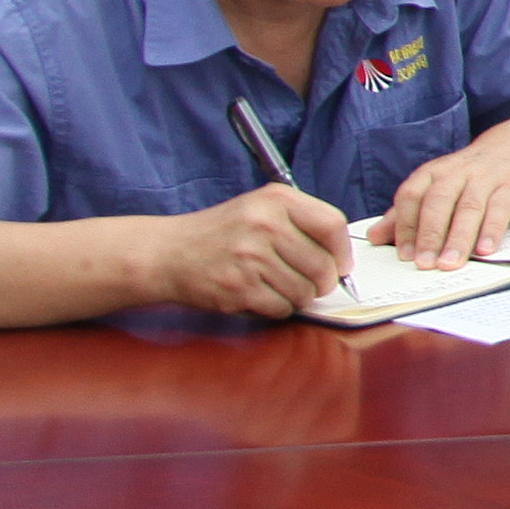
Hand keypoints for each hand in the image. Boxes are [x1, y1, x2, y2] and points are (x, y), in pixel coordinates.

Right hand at [151, 186, 355, 317]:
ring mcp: (251, 257)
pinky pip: (281, 308)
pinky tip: (262, 295)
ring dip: (299, 297)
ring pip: (304, 291)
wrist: (167, 253)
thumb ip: (301, 222)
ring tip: (279, 286)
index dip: (342, 251)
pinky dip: (278, 308)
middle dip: (323, 281)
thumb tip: (342, 257)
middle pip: (322, 265)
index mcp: (276, 200)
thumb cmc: (222, 233)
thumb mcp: (260, 208)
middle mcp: (264, 224)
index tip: (340, 264)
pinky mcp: (239, 288)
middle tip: (312, 283)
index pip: (332, 225)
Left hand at [379, 130, 509, 268]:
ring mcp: (485, 178)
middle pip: (438, 202)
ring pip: (469, 208)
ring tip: (450, 263)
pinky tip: (485, 250)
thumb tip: (374, 237)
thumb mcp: (434, 189)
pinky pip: (500, 209)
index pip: (411, 196)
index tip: (404, 255)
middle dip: (430, 235)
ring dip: (458, 239)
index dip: (406, 226)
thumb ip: (405, 214)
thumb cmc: (467, 179)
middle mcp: (456, 172)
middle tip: (425, 263)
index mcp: (431, 173)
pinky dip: (492, 231)